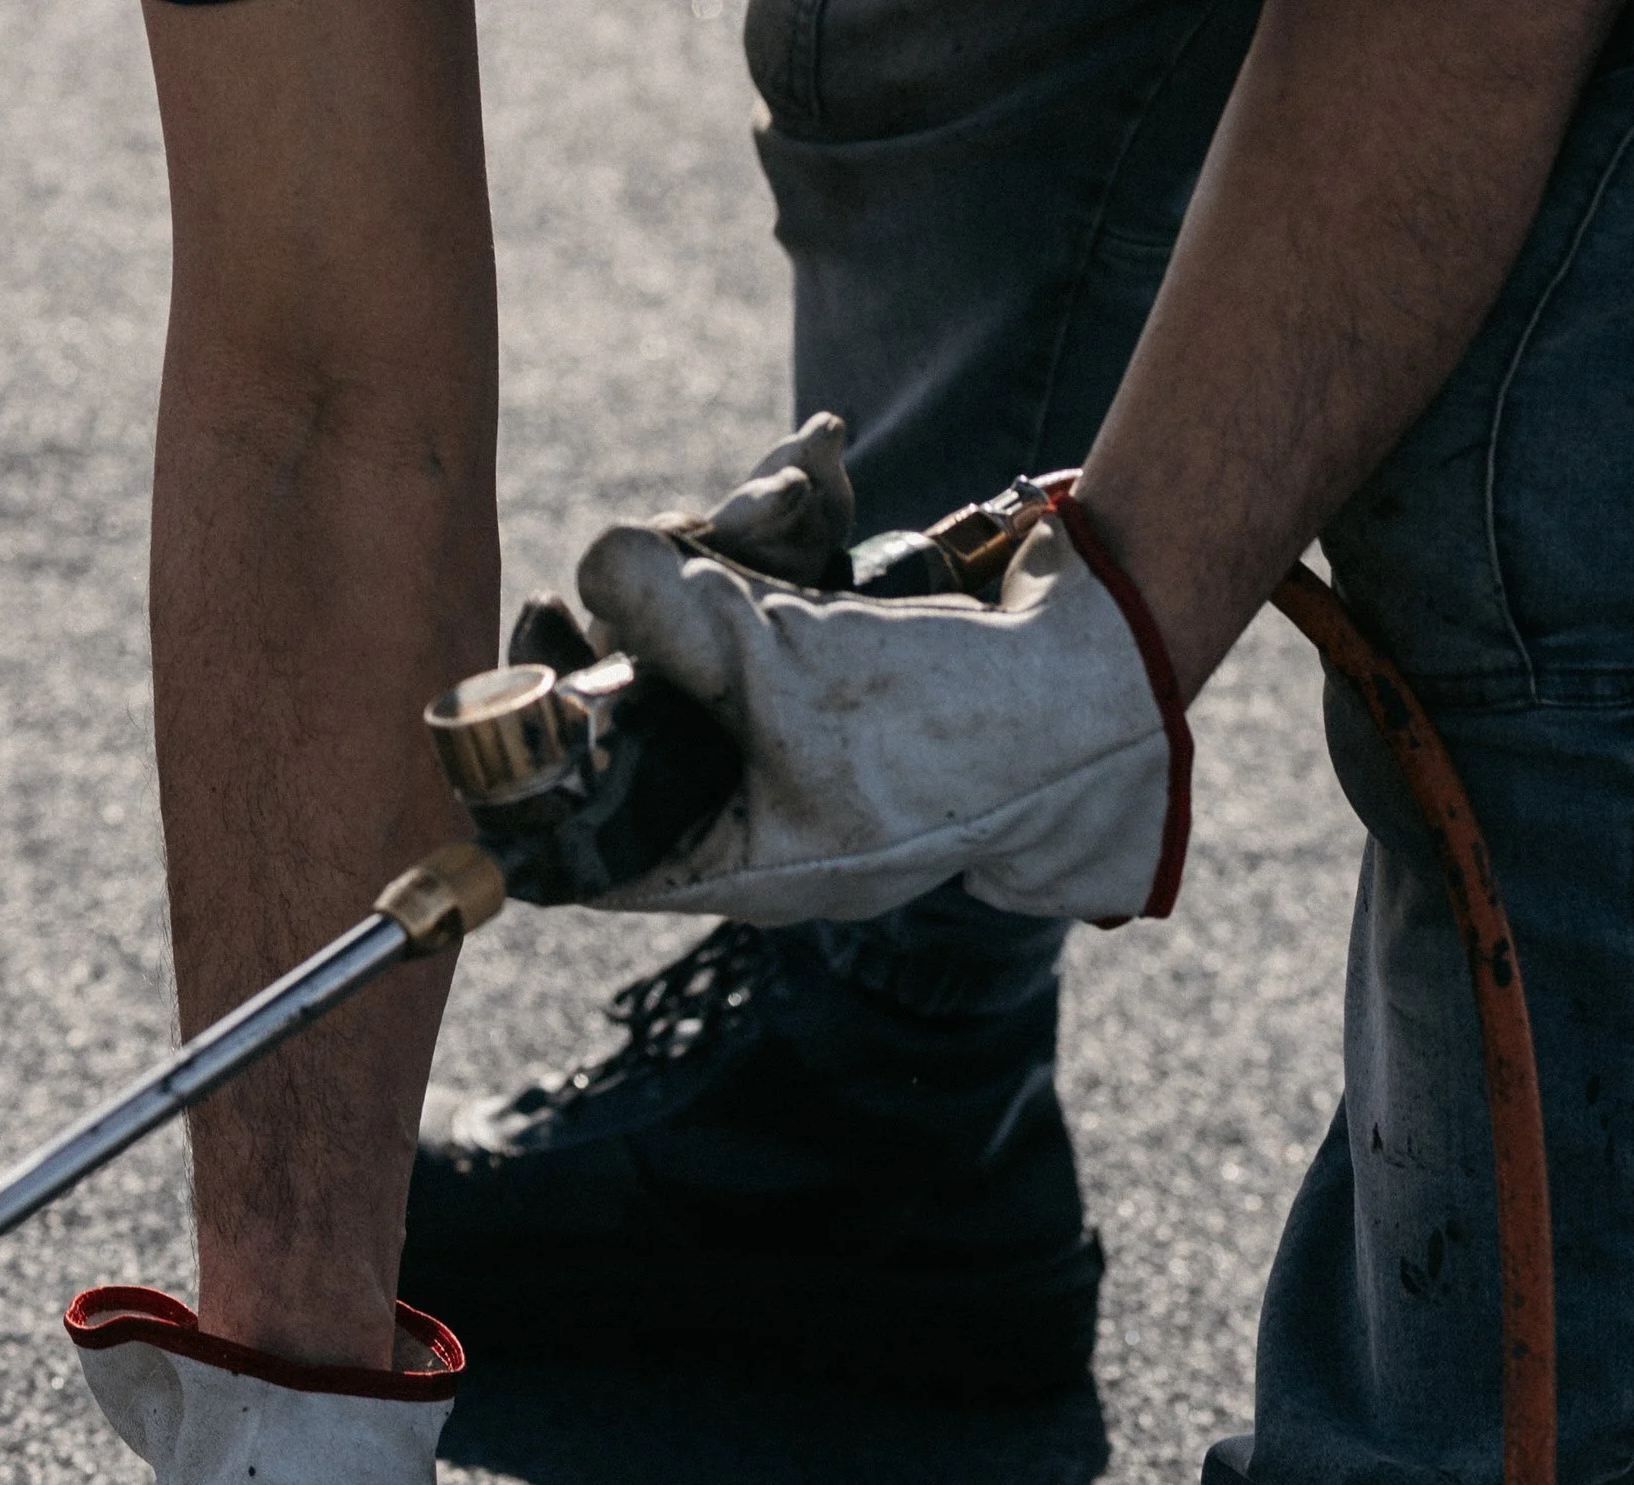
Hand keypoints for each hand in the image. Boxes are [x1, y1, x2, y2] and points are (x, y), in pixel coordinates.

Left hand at [575, 443, 1187, 930]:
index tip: (528, 654)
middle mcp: (760, 815)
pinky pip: (778, 605)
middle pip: (643, 724)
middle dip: (640, 625)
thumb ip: (680, 623)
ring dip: (723, 555)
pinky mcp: (842, 671)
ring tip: (774, 496)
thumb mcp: (794, 673)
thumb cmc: (955, 722)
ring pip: (708, 647)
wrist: (1105, 675)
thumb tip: (588, 565)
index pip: (593, 844)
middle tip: (635, 556)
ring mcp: (802, 743)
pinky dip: (788, 534)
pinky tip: (820, 471)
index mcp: (739, 864)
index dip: (541, 763)